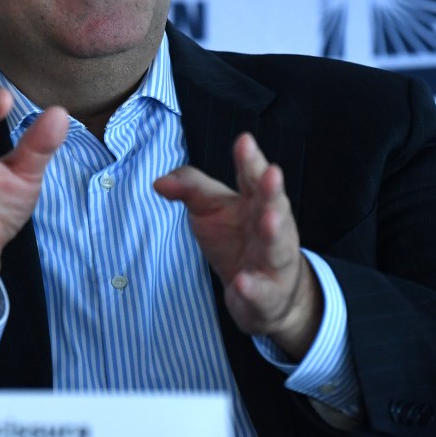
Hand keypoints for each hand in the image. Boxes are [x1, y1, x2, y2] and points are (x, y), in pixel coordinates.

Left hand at [154, 132, 321, 359]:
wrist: (266, 295)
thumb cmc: (237, 240)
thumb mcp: (211, 209)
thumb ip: (190, 189)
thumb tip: (158, 181)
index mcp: (255, 203)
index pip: (252, 178)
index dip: (249, 160)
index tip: (244, 141)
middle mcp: (271, 228)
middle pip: (274, 207)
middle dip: (272, 191)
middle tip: (272, 173)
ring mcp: (272, 262)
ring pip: (276, 247)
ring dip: (274, 232)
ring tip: (268, 219)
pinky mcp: (268, 295)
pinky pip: (262, 293)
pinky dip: (253, 289)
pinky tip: (242, 283)